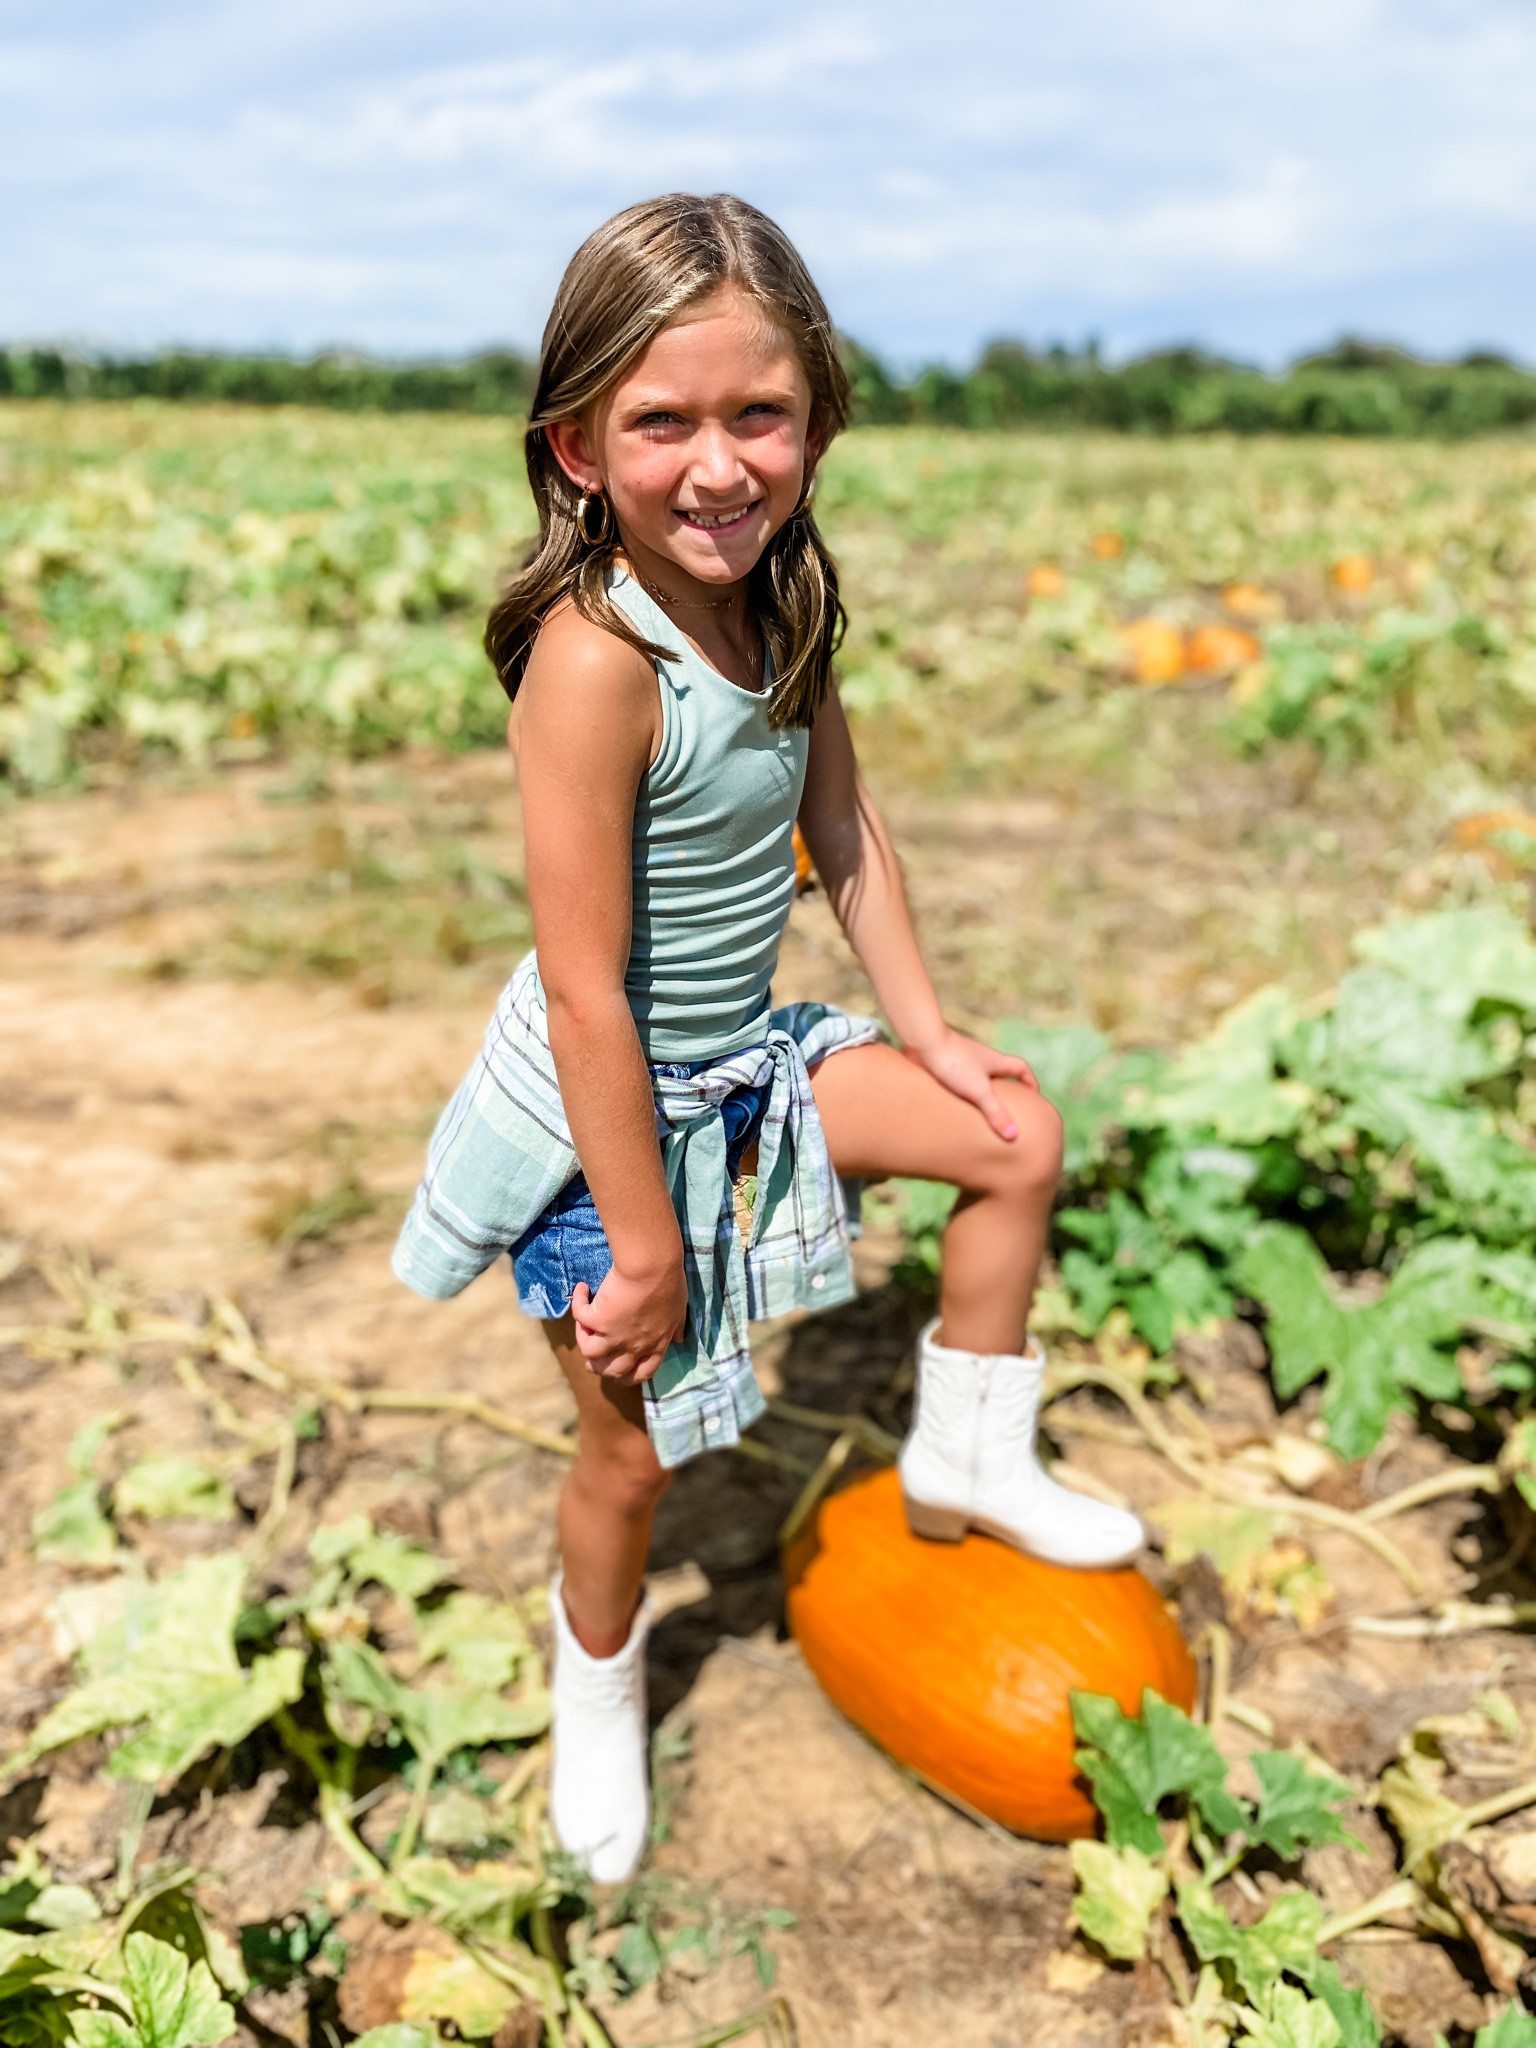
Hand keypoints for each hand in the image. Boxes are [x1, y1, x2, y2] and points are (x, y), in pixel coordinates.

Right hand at [571, 1258, 687, 1383]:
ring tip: (584, 1323)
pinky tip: (582, 1291)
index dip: (628, 1375)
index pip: (642, 1373)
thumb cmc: (670, 1284)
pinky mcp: (597, 1320)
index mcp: (655, 1345)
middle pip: (612, 1371)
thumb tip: (678, 1340)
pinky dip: (578, 1305)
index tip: (619, 1366)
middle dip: (600, 1366)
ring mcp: (614, 1336)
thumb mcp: (680, 1309)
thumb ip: (676, 1328)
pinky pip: (579, 1318)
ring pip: (590, 1353)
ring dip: (583, 1338)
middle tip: (593, 1353)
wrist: (651, 1267)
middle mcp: (634, 1346)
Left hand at [903, 1025, 1039, 1140]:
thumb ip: (996, 1113)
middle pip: (1000, 1075)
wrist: (922, 1041)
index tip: (1033, 1098)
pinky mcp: (943, 1067)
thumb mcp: (979, 1091)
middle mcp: (980, 1060)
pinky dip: (958, 1095)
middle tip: (1007, 1112)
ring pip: (976, 1080)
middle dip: (1005, 1092)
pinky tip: (953, 1110)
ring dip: (979, 1095)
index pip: (1021, 1068)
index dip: (1030, 1082)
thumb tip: (1013, 1135)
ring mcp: (961, 1063)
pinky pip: (955, 1083)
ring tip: (979, 1117)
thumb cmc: (954, 1061)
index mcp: (995, 1061)